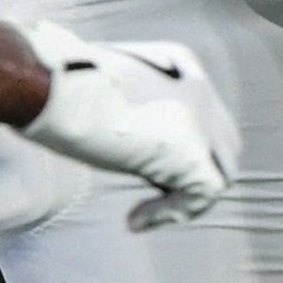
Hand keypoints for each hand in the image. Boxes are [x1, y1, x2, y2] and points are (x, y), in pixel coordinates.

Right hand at [16, 24, 239, 229]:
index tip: (146, 170)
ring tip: (144, 213)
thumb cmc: (59, 84)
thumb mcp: (102, 85)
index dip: (185, 147)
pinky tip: (136, 219)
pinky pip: (205, 194)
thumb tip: (112, 129)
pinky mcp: (191, 152)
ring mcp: (200, 121)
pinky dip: (173, 214)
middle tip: (153, 193)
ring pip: (222, 171)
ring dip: (185, 199)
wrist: (58, 89)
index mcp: (180, 63)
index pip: (205, 113)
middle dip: (194, 173)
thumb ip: (126, 101)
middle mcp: (199, 89)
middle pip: (224, 143)